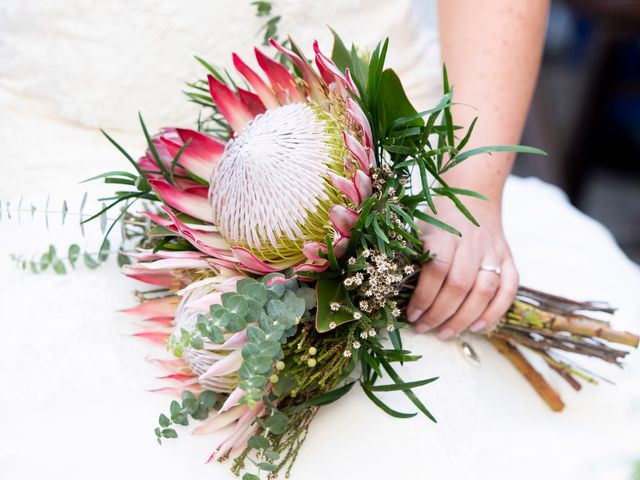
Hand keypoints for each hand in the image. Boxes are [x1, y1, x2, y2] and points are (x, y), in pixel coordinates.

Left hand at [406, 198, 517, 338]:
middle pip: (460, 285)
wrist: (472, 198)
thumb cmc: (438, 221)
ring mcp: (494, 252)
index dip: (423, 297)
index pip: (436, 270)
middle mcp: (472, 243)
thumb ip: (411, 258)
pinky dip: (495, 311)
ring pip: (485, 291)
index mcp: (446, 234)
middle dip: (439, 314)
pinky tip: (477, 327)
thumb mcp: (418, 231)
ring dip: (464, 318)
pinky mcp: (509, 260)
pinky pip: (508, 289)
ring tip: (445, 333)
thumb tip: (393, 292)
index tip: (411, 314)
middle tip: (424, 328)